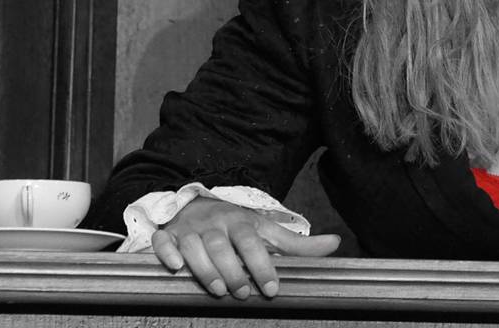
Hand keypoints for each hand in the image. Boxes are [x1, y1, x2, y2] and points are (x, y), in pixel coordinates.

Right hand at [151, 197, 340, 298]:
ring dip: (205, 268)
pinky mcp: (169, 236)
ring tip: (217, 290)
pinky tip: (176, 268)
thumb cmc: (236, 224)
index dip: (263, 265)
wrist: (197, 204)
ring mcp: (190, 230)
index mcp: (241, 222)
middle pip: (223, 246)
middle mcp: (215, 224)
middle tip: (243, 293)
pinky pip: (163, 242)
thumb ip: (297, 244)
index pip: (253, 242)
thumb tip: (335, 244)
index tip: (272, 289)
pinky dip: (167, 254)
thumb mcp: (266, 230)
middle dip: (233, 270)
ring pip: (195, 246)